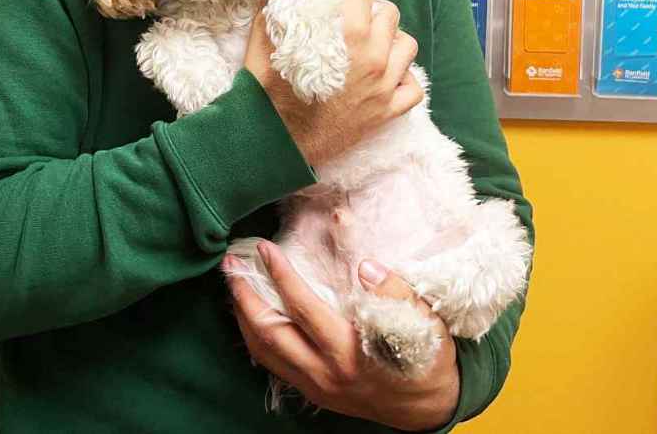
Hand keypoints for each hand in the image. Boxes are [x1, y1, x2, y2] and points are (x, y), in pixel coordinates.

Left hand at [225, 240, 459, 431]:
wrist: (426, 409)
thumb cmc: (426, 361)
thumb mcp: (424, 324)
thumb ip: (395, 293)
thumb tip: (365, 266)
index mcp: (348, 351)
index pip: (302, 308)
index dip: (280, 275)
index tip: (265, 248)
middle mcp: (324, 372)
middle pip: (268, 332)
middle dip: (244, 296)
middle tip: (230, 264)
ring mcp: (314, 385)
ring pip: (263, 351)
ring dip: (243, 316)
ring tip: (233, 284)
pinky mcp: (312, 391)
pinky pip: (272, 363)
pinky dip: (255, 337)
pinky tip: (251, 315)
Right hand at [245, 0, 423, 167]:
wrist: (275, 144)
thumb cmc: (268, 94)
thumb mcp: (263, 43)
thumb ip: (273, 10)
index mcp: (347, 37)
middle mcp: (372, 59)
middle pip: (390, 14)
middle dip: (373, 9)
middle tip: (357, 16)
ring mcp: (383, 88)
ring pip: (408, 47)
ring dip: (393, 41)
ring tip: (375, 44)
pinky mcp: (385, 113)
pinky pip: (414, 89)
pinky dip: (405, 80)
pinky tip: (388, 77)